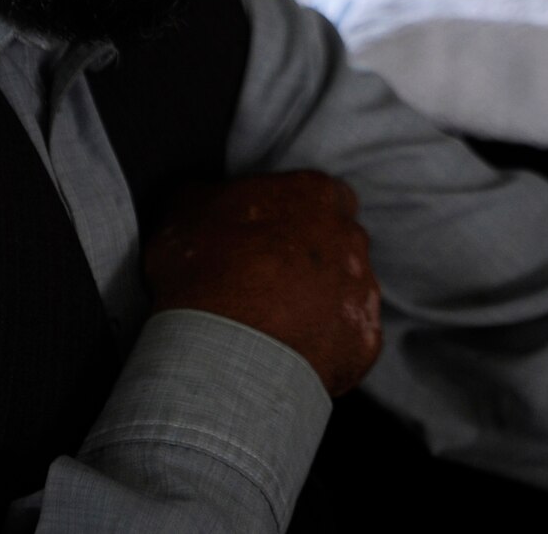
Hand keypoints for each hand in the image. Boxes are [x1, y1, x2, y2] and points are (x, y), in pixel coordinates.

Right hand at [144, 171, 381, 396]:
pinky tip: (288, 353)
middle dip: (314, 257)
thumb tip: (205, 197)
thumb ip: (209, 194)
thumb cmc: (203, 273)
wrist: (224, 350)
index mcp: (315, 195)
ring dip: (321, 302)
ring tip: (275, 323)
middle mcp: (350, 237)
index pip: (324, 194)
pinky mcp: (363, 344)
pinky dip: (325, 347)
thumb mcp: (184, 210)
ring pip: (349, 291)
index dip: (298, 214)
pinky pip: (348, 341)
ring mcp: (362, 292)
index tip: (273, 234)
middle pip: (341, 242)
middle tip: (271, 279)